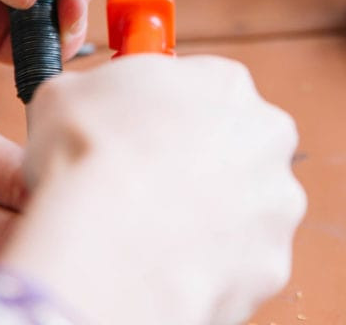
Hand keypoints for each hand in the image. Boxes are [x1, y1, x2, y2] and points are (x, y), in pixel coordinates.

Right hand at [1, 55, 304, 324]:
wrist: (104, 244)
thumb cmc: (89, 156)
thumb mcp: (70, 92)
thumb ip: (95, 92)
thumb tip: (82, 106)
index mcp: (226, 81)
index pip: (206, 87)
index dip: (170, 111)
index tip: (145, 128)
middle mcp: (265, 135)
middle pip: (237, 144)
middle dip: (202, 162)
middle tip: (150, 181)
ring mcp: (275, 201)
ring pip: (244, 206)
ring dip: (211, 215)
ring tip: (155, 228)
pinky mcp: (271, 263)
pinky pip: (240, 261)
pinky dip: (210, 264)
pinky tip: (169, 263)